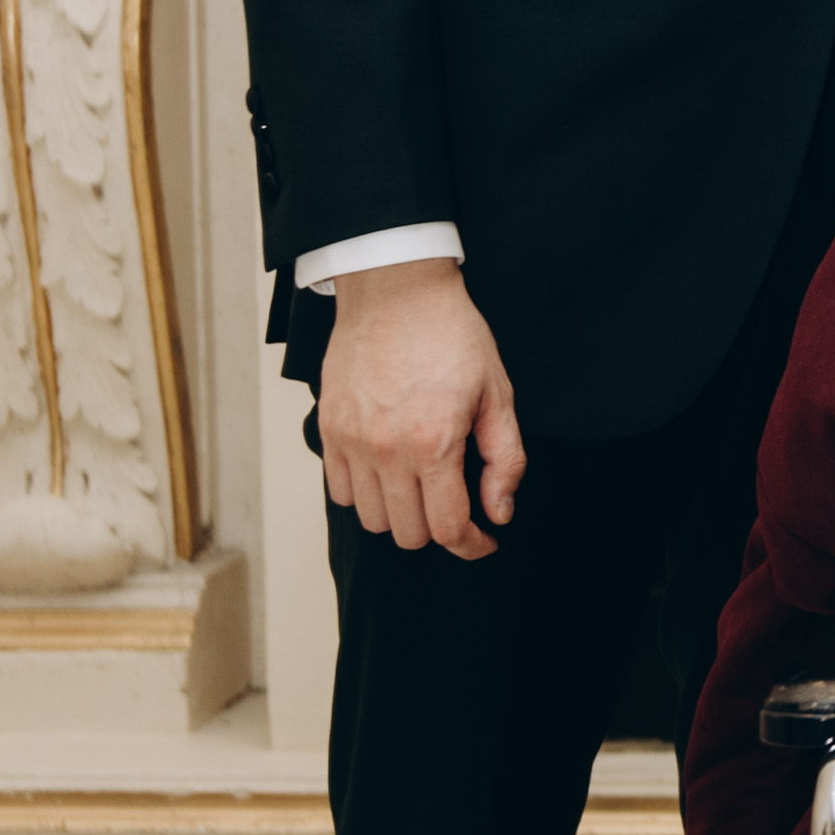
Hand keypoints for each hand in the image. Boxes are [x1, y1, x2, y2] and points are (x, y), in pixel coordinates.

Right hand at [319, 257, 522, 557]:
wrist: (396, 288)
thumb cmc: (451, 334)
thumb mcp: (498, 394)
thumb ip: (505, 460)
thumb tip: (498, 513)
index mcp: (434, 443)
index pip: (448, 529)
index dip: (471, 546)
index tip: (484, 541)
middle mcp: (387, 450)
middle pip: (408, 534)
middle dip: (439, 530)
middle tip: (456, 505)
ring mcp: (352, 441)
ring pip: (372, 519)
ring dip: (401, 514)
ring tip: (422, 486)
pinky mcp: (329, 428)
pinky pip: (341, 491)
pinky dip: (366, 494)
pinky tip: (389, 472)